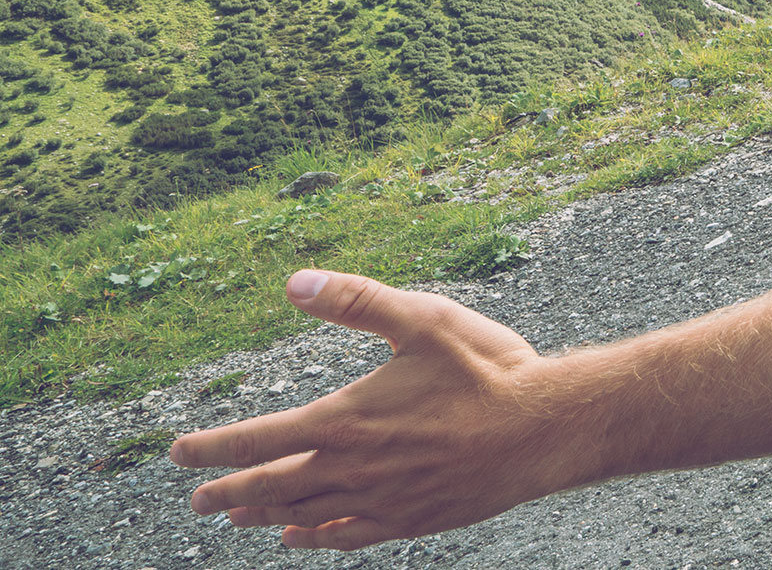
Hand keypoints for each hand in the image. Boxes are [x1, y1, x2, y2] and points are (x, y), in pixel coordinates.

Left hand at [171, 270, 579, 550]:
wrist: (544, 429)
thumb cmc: (488, 369)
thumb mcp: (424, 319)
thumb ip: (357, 301)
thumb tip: (294, 282)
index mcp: (347, 420)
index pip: (259, 439)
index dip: (213, 447)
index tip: (179, 452)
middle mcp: (354, 468)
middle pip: (271, 485)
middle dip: (227, 489)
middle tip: (196, 497)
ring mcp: (381, 500)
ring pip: (304, 512)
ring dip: (263, 513)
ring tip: (236, 514)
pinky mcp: (411, 518)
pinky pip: (348, 536)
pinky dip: (315, 536)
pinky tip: (301, 535)